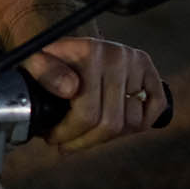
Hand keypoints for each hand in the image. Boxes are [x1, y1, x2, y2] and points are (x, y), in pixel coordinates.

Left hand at [24, 38, 166, 154]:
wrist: (67, 46)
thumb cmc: (50, 61)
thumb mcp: (34, 62)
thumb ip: (44, 73)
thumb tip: (70, 89)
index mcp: (88, 52)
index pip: (87, 113)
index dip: (69, 134)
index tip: (54, 138)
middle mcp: (117, 55)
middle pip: (110, 123)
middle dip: (85, 140)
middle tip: (68, 142)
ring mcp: (136, 62)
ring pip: (132, 123)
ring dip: (108, 137)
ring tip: (87, 133)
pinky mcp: (149, 70)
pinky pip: (156, 107)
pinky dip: (138, 124)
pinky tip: (115, 127)